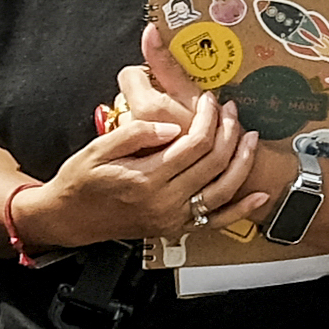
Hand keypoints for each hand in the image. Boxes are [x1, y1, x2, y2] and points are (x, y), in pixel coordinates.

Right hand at [26, 85, 262, 249]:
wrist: (69, 218)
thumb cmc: (81, 181)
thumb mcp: (97, 150)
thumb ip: (134, 134)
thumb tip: (168, 125)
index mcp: (145, 178)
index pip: (193, 144)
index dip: (207, 118)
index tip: (209, 101)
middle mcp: (163, 201)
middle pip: (212, 163)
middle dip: (227, 131)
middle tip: (231, 111)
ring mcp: (172, 217)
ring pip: (222, 189)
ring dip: (241, 162)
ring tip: (250, 137)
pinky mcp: (176, 227)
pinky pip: (217, 221)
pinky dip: (241, 210)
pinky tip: (259, 196)